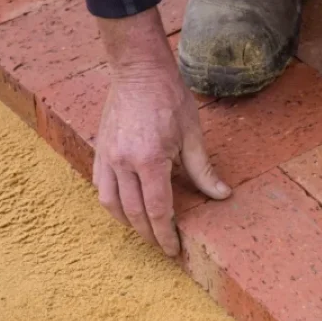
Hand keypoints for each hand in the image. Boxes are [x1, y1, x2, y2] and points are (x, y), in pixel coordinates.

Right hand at [92, 8, 230, 255]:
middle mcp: (123, 162)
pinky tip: (126, 209)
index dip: (165, 234)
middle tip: (163, 246)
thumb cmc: (169, 98)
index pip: (157, 210)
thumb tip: (222, 195)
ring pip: (111, 204)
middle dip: (149, 234)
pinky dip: (112, 204)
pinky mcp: (99, 150)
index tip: (173, 249)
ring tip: (145, 231)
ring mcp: (107, 157)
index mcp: (149, 160)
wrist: (138, 70)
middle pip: (134, 213)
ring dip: (128, 223)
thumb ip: (203, 170)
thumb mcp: (192, 135)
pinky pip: (100, 188)